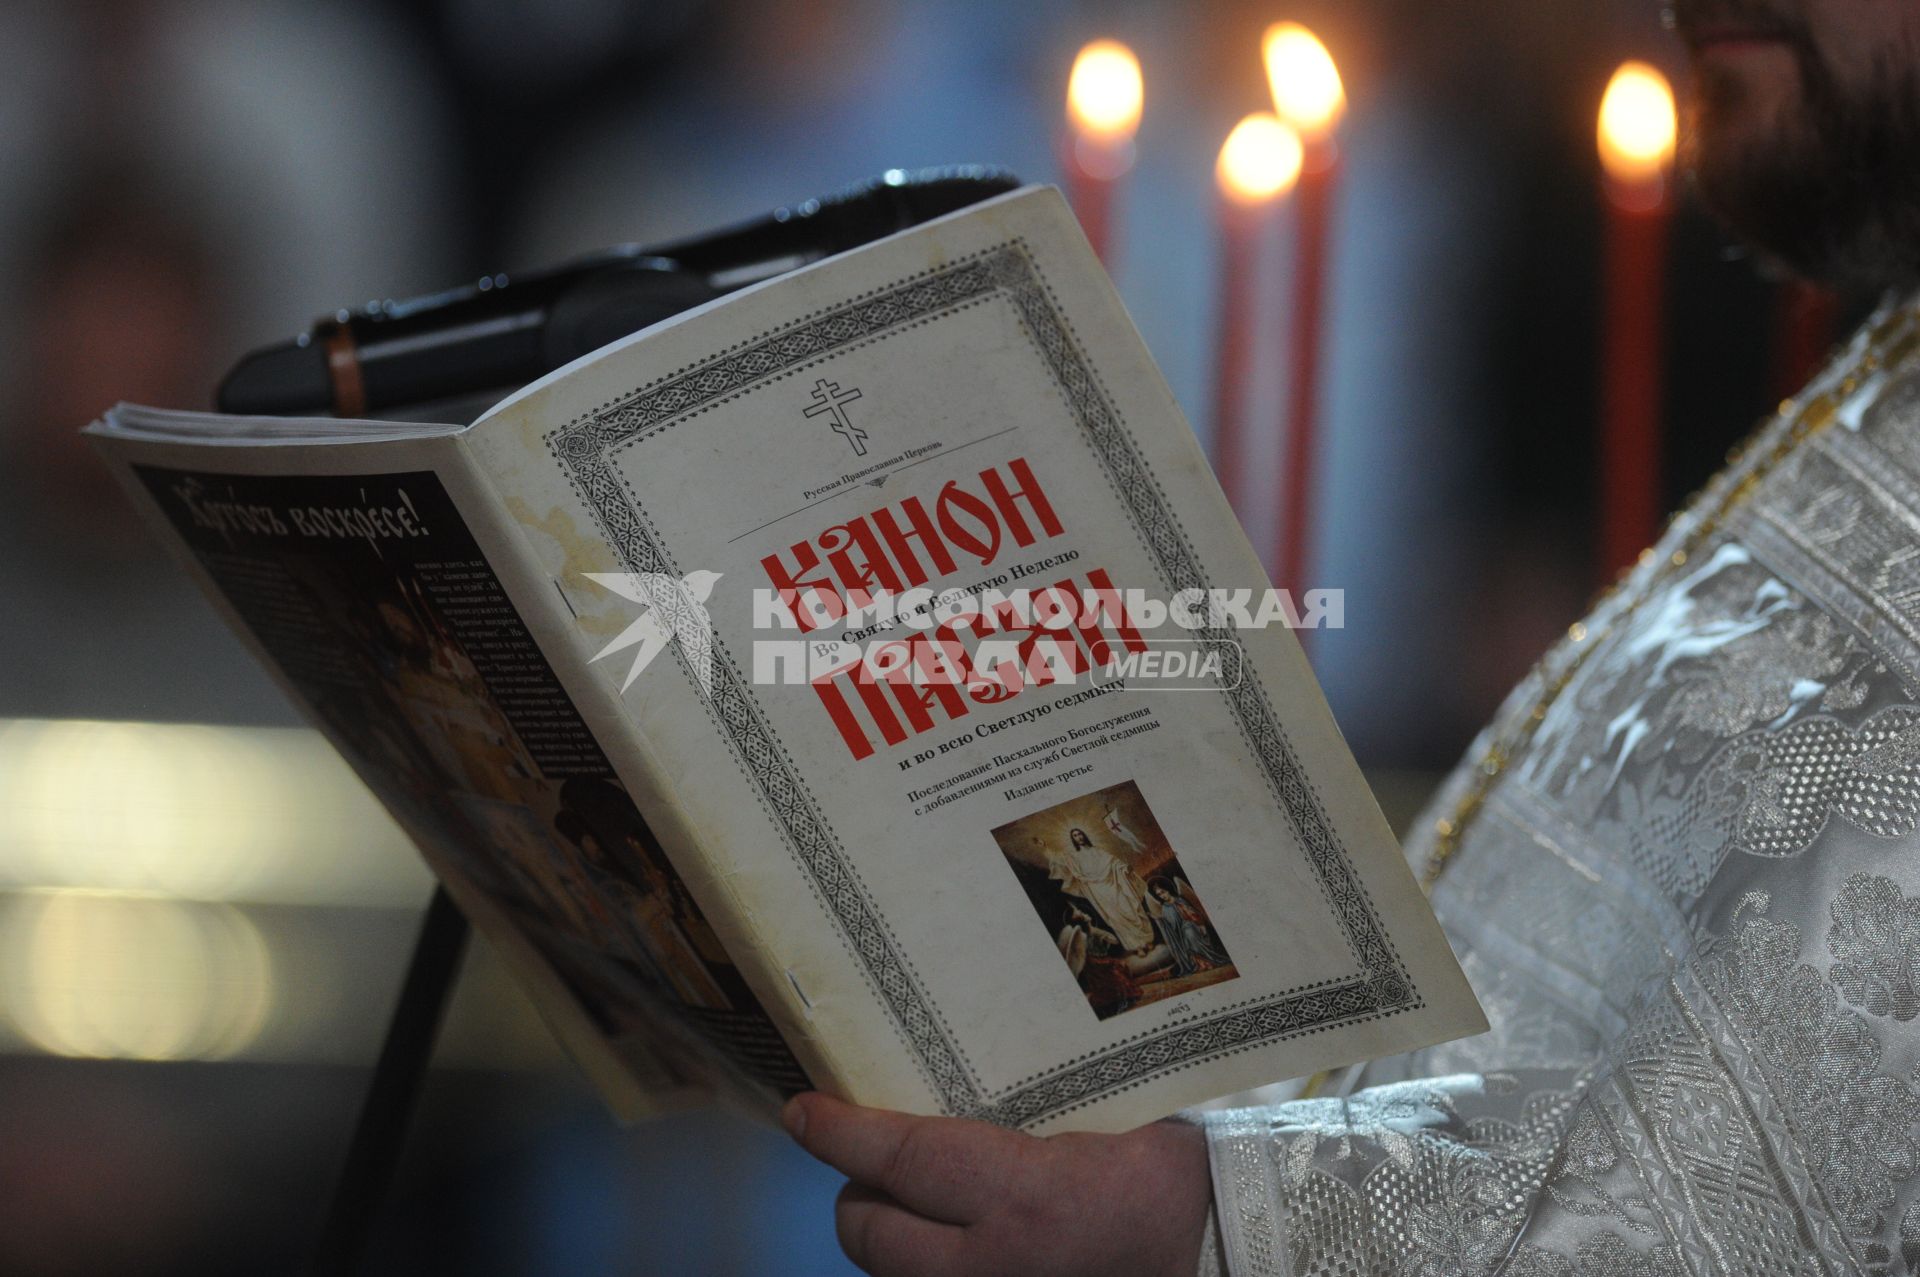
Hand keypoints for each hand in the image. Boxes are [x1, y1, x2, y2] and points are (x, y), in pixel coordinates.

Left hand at [784, 1092, 1212, 1276]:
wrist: (1229, 1262)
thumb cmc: (1187, 1180)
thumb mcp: (1118, 1117)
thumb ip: (1040, 1099)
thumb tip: (969, 1047)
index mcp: (1026, 1198)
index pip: (901, 1158)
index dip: (841, 1132)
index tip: (803, 1110)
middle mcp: (995, 1267)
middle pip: (869, 1235)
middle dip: (859, 1192)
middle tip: (877, 1159)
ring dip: (892, 1240)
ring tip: (921, 1205)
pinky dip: (931, 1271)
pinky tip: (959, 1246)